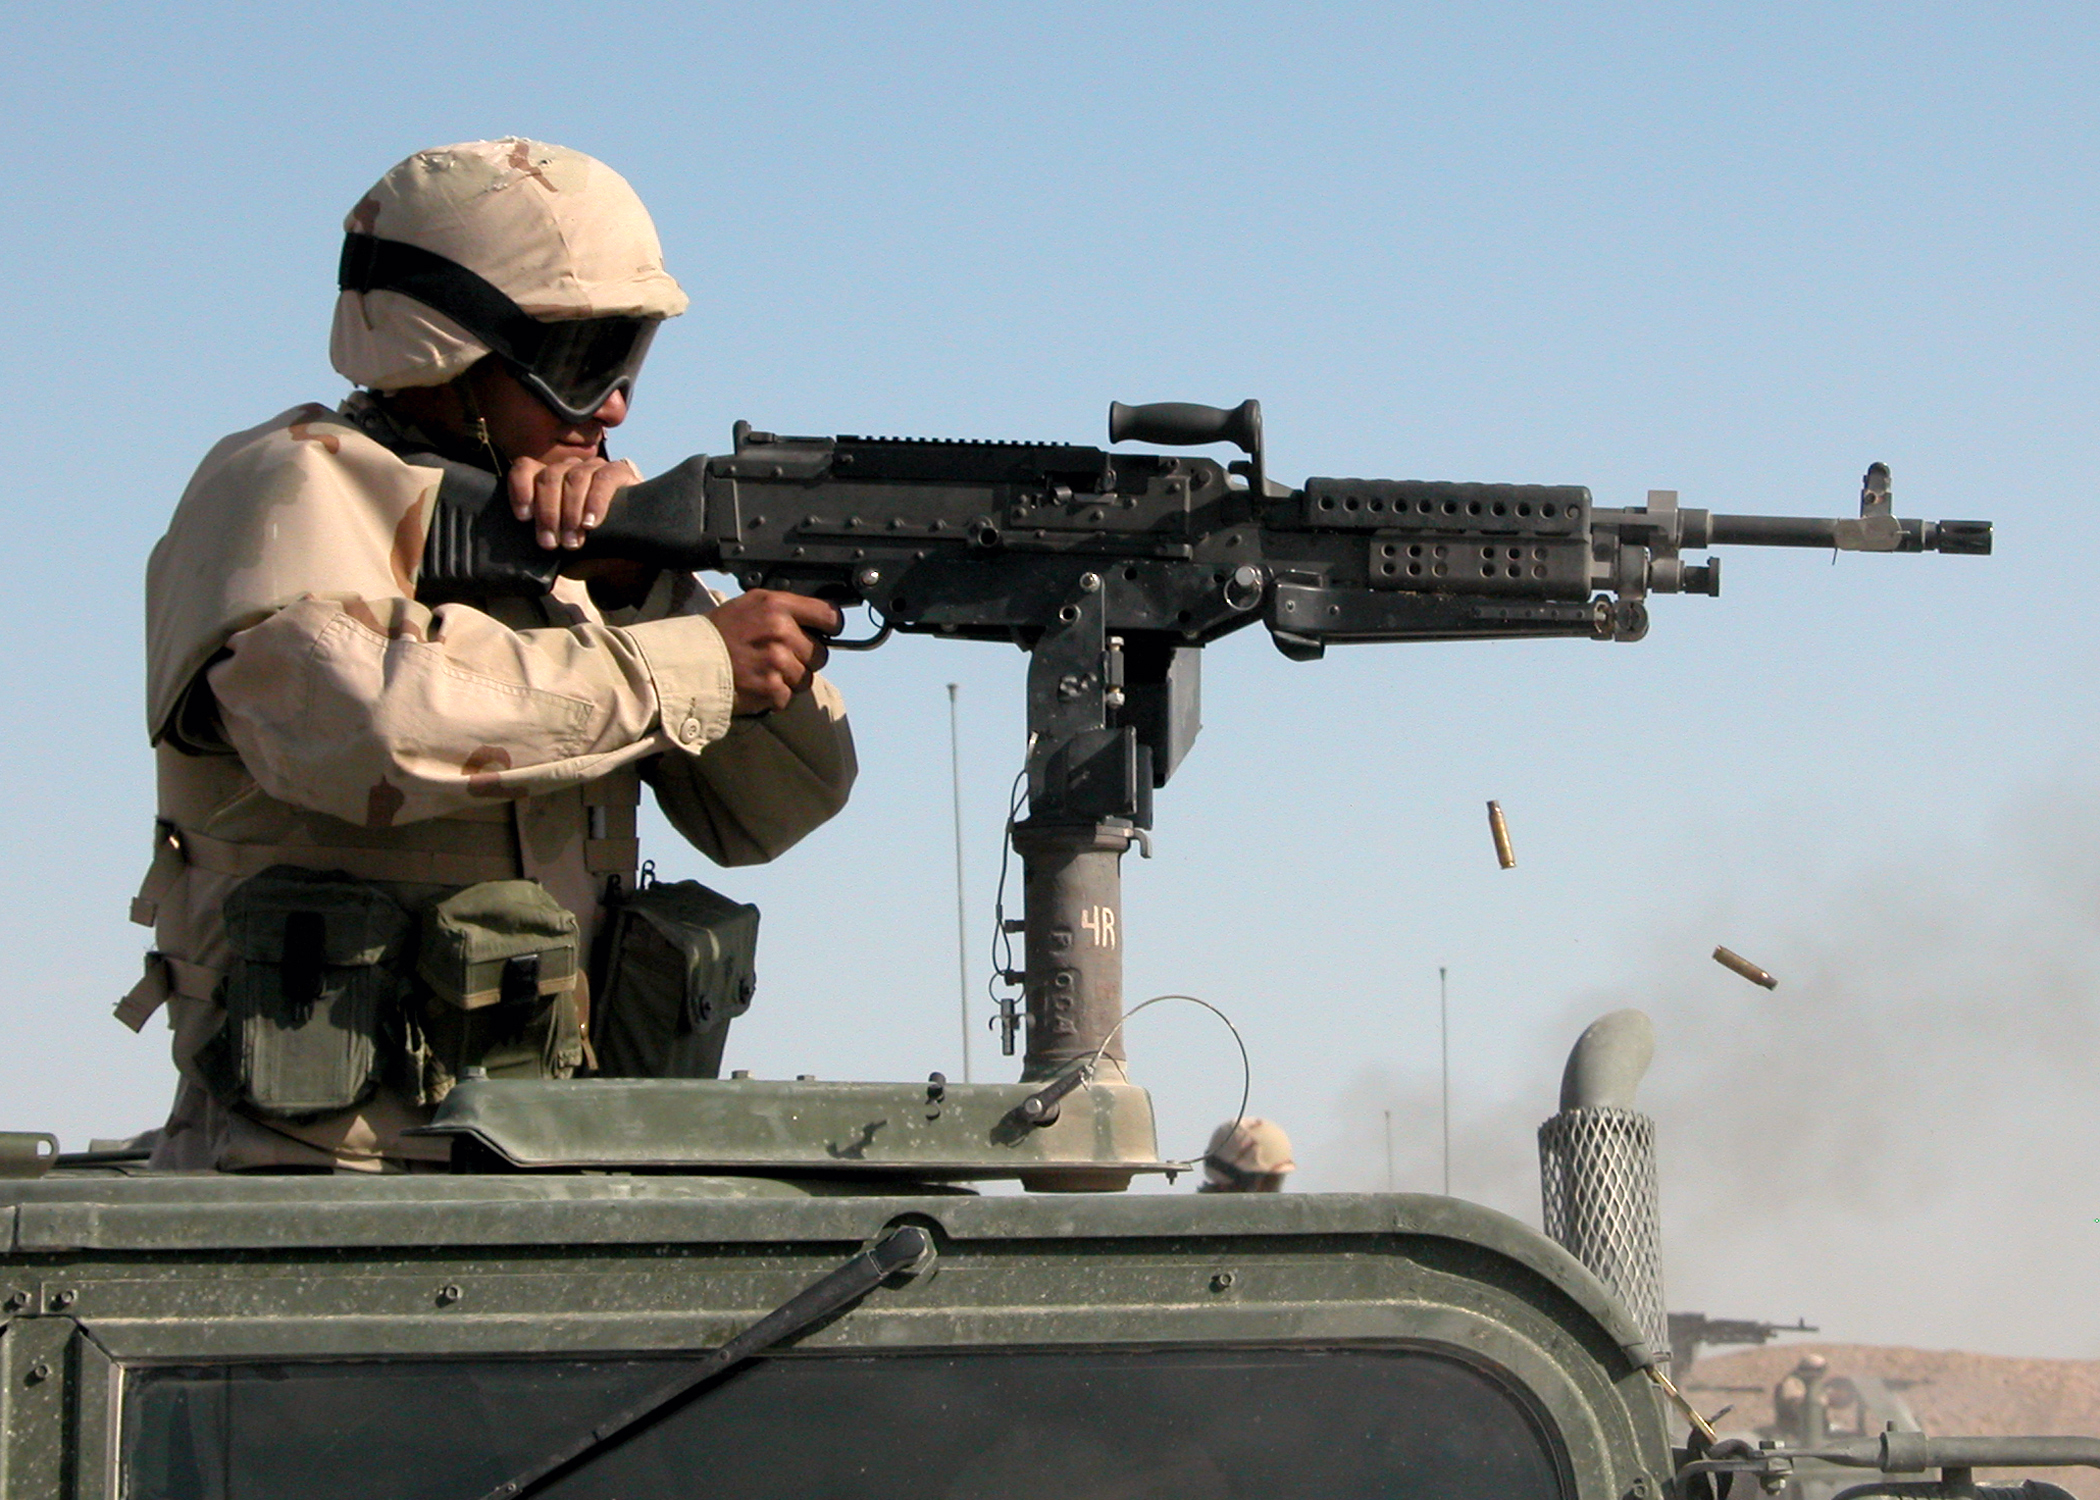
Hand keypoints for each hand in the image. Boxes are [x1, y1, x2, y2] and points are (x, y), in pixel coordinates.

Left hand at [508, 455, 640, 550]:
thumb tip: (525, 543)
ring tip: (572, 542)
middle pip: (549, 476)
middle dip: (548, 512)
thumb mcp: (558, 543)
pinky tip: (590, 524)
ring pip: (574, 477)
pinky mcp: (619, 472)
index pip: (525, 468)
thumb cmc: (585, 549)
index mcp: (548, 479)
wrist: (625, 556)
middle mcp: (569, 468)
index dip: (520, 489)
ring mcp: (594, 467)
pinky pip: (604, 479)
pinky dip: (595, 502)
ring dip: (570, 512)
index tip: (524, 518)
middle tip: (550, 543)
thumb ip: (543, 535)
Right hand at [709, 591, 841, 714]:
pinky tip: (756, 684)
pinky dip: (774, 696)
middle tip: (779, 656)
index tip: (824, 631)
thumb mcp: (752, 604)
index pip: (829, 615)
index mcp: (777, 606)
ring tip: (764, 671)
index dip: (830, 625)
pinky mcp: (771, 688)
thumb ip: (785, 609)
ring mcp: (777, 662)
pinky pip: (788, 697)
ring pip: (806, 679)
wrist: (690, 661)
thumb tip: (817, 620)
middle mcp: (781, 631)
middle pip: (821, 654)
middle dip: (805, 658)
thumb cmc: (720, 632)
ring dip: (789, 680)